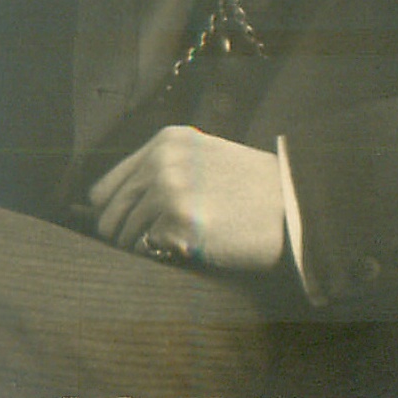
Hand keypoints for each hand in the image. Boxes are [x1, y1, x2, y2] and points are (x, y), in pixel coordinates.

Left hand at [88, 126, 285, 271]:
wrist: (293, 206)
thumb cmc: (250, 191)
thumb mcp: (203, 159)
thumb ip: (161, 171)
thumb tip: (109, 207)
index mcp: (166, 141)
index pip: (104, 188)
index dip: (114, 214)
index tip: (131, 228)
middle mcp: (162, 160)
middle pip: (108, 215)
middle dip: (127, 236)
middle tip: (160, 242)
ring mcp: (169, 189)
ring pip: (123, 237)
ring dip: (147, 247)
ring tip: (183, 241)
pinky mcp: (179, 221)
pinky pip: (146, 251)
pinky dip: (164, 256)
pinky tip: (193, 246)